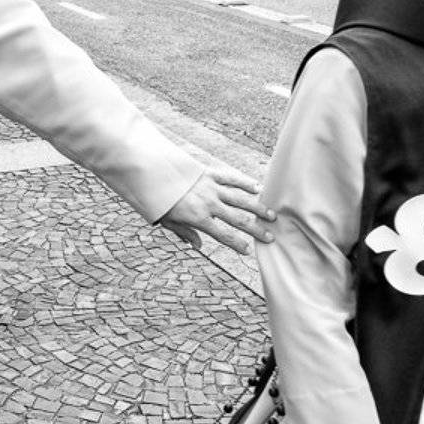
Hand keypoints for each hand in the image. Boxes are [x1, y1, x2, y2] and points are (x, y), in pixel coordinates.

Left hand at [159, 167, 276, 254]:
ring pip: (240, 199)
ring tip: (271, 215)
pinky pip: (231, 178)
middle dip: (255, 229)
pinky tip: (258, 188)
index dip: (236, 244)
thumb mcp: (168, 221)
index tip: (248, 250)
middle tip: (270, 236)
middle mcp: (209, 204)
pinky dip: (245, 183)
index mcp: (198, 218)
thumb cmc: (159, 200)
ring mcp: (211, 187)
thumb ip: (185, 233)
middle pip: (237, 219)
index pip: (223, 235)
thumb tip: (198, 247)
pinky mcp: (210, 173)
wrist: (152, 173)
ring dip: (257, 208)